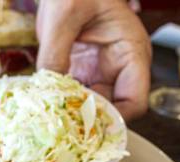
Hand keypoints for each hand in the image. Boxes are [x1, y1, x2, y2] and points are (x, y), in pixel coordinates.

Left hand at [35, 0, 151, 119]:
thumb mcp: (64, 15)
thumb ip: (55, 52)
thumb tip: (47, 87)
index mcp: (131, 53)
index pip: (135, 101)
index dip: (114, 118)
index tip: (87, 125)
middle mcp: (119, 69)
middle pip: (112, 111)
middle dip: (89, 122)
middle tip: (62, 128)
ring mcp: (99, 73)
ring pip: (91, 109)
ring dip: (73, 116)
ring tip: (51, 121)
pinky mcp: (80, 74)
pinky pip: (74, 99)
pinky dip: (61, 106)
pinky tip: (45, 108)